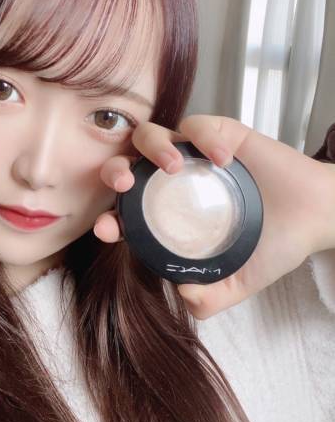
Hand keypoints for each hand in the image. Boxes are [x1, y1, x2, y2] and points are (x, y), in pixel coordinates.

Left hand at [94, 115, 334, 319]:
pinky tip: (224, 158)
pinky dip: (203, 137)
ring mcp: (193, 156)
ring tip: (175, 167)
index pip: (125, 212)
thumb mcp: (238, 281)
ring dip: (153, 147)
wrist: (315, 218)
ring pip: (151, 136)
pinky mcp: (219, 134)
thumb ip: (210, 297)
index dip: (108, 217)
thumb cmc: (274, 244)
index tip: (107, 228)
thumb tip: (182, 293)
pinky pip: (198, 125)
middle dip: (114, 172)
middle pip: (126, 166)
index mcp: (168, 214)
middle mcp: (173, 182)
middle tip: (125, 185)